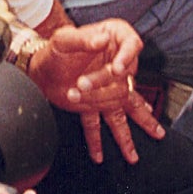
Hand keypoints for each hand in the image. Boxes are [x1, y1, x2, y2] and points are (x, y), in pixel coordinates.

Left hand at [22, 19, 165, 165]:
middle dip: (135, 108)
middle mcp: (115, 65)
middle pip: (129, 84)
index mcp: (114, 40)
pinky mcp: (92, 103)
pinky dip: (96, 140)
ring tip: (134, 155)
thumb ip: (83, 39)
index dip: (127, 59)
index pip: (132, 46)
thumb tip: (101, 40)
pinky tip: (100, 155)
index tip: (117, 69)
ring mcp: (107, 87)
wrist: (39, 68)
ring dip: (126, 133)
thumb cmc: (54, 49)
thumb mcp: (65, 39)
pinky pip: (97, 122)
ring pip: (121, 109)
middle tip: (153, 126)